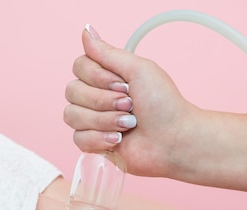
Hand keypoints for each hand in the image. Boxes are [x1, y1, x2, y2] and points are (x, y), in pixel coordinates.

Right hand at [63, 25, 202, 178]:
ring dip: (104, 120)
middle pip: (72, 91)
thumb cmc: (163, 105)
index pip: (79, 66)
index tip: (124, 84)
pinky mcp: (93, 143)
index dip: (98, 77)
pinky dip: (100, 138)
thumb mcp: (139, 70)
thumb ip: (108, 52)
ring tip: (129, 125)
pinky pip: (78, 138)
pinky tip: (119, 139)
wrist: (173, 140)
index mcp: (107, 76)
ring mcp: (93, 120)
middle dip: (104, 101)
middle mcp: (96, 96)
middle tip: (131, 105)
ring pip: (73, 115)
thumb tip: (86, 30)